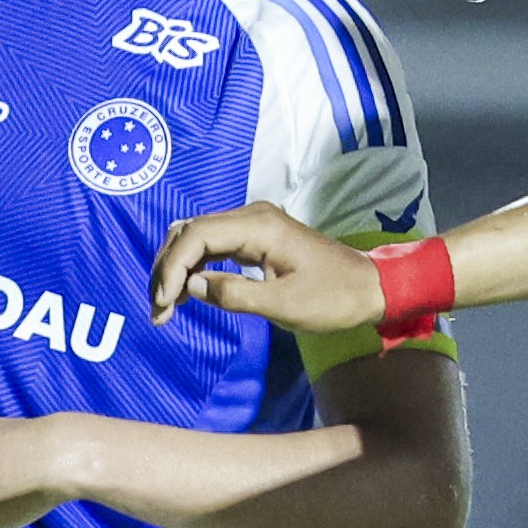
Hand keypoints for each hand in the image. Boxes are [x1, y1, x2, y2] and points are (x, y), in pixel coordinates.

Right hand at [151, 202, 377, 334]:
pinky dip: (193, 268)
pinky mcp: (255, 237)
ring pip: (196, 237)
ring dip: (176, 269)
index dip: (171, 268)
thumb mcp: (284, 305)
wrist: (369, 288)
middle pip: (189, 232)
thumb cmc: (334, 299)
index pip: (196, 236)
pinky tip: (184, 295)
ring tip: (165, 308)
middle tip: (157, 311)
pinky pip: (212, 245)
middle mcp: (252, 216)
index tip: (163, 303)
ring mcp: (253, 224)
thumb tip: (191, 286)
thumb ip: (235, 294)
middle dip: (166, 268)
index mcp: (259, 226)